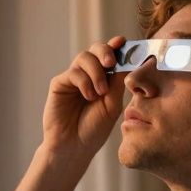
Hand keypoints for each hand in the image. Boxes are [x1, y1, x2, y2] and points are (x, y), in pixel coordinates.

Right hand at [41, 37, 128, 160]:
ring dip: (96, 72)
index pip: (111, 55)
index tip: (124, 43)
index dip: (118, 46)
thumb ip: (118, 81)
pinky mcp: (60, 84)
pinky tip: (88, 96)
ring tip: (100, 92)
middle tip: (111, 63)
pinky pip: (73, 72)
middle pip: (96, 49)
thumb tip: (130, 59)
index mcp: (104, 78)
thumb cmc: (94, 129)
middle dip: (105, 51)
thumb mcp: (113, 104)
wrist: (74, 146)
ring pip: (84, 57)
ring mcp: (73, 79)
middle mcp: (88, 75)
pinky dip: (84, 82)